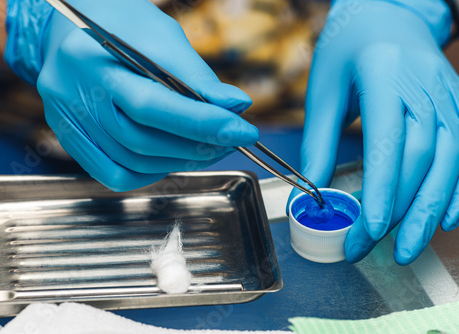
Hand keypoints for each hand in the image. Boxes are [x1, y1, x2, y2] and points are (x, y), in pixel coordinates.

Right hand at [4, 0, 257, 190]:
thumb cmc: (118, 24)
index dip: (201, 123)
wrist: (67, 26)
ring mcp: (66, 121)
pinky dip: (151, 173)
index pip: (152, 105)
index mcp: (91, 59)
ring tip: (209, 148)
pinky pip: (114, 174)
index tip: (243, 131)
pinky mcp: (70, 138)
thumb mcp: (159, 35)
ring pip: (132, 161)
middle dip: (197, 145)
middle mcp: (71, 94)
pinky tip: (172, 158)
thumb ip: (194, 75)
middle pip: (142, 140)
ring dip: (181, 160)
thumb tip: (235, 106)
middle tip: (231, 140)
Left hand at [288, 0, 457, 264]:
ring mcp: (448, 94)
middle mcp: (424, 86)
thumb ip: (319, 141)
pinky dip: (456, 188)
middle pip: (420, 157)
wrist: (385, 12)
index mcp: (383, 75)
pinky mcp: (456, 104)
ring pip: (448, 160)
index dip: (381, 187)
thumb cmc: (345, 49)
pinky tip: (445, 218)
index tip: (369, 227)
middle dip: (399, 209)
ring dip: (429, 208)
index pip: (388, 140)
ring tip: (408, 247)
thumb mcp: (323, 89)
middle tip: (375, 248)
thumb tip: (312, 190)